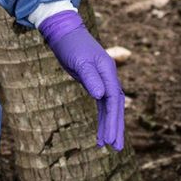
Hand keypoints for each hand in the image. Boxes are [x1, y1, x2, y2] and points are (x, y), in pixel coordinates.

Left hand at [39, 10, 125, 149]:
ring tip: (108, 145)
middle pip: (116, 107)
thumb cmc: (71, 45)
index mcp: (108, 72)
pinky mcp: (95, 83)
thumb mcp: (79, 61)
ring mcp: (103, 80)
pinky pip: (101, 104)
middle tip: (116, 148)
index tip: (110, 138)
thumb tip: (100, 96)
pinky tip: (100, 132)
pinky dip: (102, 118)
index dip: (113, 120)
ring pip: (110, 107)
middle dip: (116, 127)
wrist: (64, 33)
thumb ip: (90, 78)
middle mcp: (109, 77)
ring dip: (109, 125)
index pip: (113, 100)